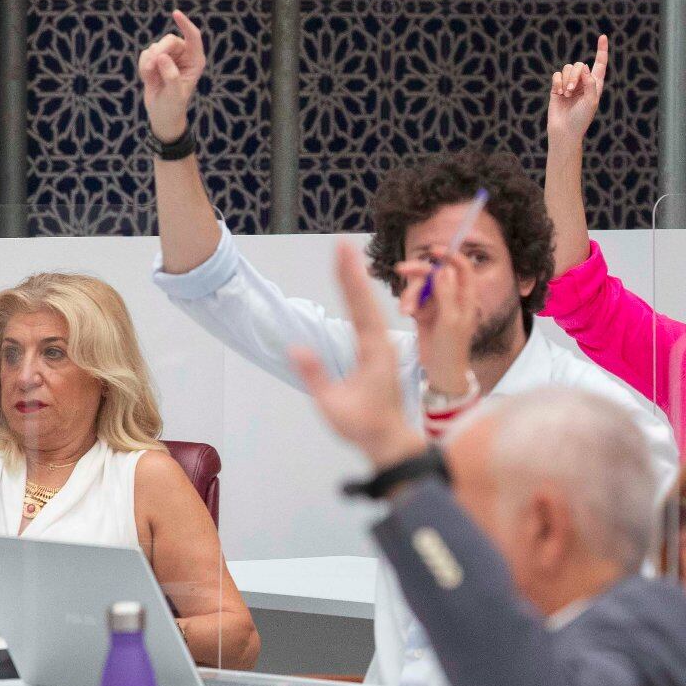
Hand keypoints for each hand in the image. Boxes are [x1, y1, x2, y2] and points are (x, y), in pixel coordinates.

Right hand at [138, 10, 207, 141]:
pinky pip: (145, 54)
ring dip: (149, 63)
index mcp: (195, 61)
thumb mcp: (174, 94)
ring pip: (155, 47)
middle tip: (152, 68)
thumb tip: (162, 57)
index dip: (185, 24)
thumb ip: (171, 75)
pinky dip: (143, 66)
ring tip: (153, 80)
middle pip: (169, 40)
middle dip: (159, 52)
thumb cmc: (173, 105)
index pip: (193, 37)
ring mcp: (169, 56)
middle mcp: (183, 56)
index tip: (175, 14)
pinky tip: (148, 79)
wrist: (161, 114)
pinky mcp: (155, 59)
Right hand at [288, 241, 427, 469]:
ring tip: (346, 256)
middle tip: (343, 244)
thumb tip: (295, 347)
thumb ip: (316, 376)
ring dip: (357, 282)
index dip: (351, 281)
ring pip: (369, 307)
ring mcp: (382, 347)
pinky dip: (359, 298)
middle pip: (366, 302)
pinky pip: (368, 318)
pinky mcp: (378, 352)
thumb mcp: (334, 406)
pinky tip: (353, 286)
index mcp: (374, 354)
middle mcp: (382, 345)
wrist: (389, 441)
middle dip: (353, 272)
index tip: (344, 255)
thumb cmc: (362, 427)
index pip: (361, 310)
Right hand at [396, 248, 482, 400]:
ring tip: (406, 311)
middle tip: (402, 270)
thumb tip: (444, 269)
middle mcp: (451, 296)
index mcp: (466, 296)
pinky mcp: (423, 312)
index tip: (434, 251)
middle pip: (434, 272)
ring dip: (410, 294)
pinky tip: (405, 314)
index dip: (450, 255)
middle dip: (418, 272)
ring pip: (420, 285)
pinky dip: (406, 303)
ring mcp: (436, 304)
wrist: (441, 372)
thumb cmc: (452, 349)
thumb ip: (447, 293)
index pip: (461, 267)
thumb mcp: (451, 320)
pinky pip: (412, 298)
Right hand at [547, 36, 608, 146]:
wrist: (565, 130)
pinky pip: (557, 74)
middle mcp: (583, 82)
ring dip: (566, 80)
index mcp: (595, 85)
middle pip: (579, 65)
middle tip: (571, 91)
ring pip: (567, 68)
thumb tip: (584, 67)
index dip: (602, 50)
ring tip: (565, 95)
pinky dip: (557, 82)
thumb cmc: (581, 119)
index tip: (602, 36)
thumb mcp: (591, 101)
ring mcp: (570, 84)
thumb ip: (591, 83)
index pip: (600, 64)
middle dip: (574, 75)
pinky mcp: (557, 87)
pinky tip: (558, 93)